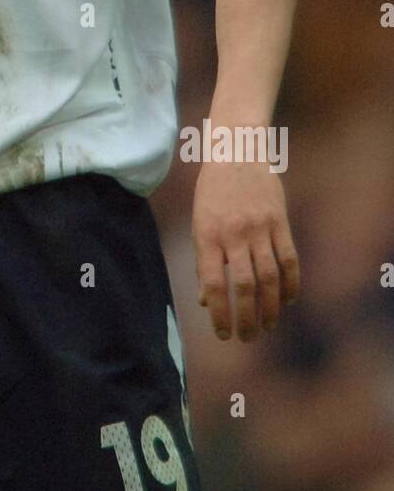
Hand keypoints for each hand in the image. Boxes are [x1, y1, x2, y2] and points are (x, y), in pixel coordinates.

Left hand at [192, 158, 299, 341]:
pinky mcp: (279, 222)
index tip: (224, 335)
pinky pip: (289, 259)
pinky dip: (291, 283)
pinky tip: (288, 299)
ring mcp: (259, 227)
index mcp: (207, 236)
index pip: (213, 285)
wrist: (236, 153)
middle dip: (247, 318)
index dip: (219, 314)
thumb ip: (204, 261)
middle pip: (244, 286)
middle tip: (249, 337)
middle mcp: (233, 234)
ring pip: (269, 277)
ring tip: (268, 325)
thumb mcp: (199, 223)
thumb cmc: (212, 193)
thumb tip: (205, 300)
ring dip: (271, 307)